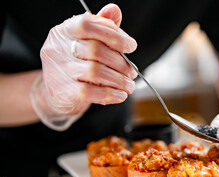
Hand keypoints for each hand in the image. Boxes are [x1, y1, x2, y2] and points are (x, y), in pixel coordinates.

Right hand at [31, 4, 136, 129]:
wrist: (56, 92)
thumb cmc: (77, 62)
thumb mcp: (88, 41)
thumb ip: (102, 26)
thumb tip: (114, 10)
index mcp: (65, 30)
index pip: (88, 24)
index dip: (113, 34)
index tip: (131, 46)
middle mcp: (58, 48)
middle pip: (96, 50)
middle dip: (120, 62)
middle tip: (132, 71)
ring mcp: (59, 70)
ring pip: (95, 72)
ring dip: (119, 80)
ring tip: (129, 85)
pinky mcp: (62, 91)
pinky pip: (90, 92)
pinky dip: (110, 94)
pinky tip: (120, 95)